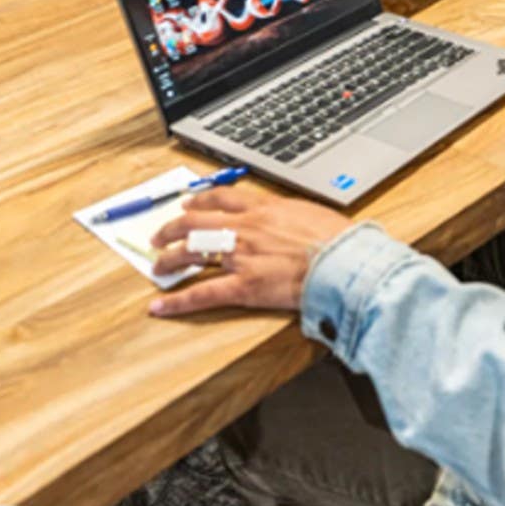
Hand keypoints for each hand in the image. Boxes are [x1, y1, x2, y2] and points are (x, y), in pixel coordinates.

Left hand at [146, 185, 350, 318]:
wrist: (346, 263)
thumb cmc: (339, 241)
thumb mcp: (314, 214)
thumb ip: (293, 215)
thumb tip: (292, 219)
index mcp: (265, 209)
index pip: (222, 199)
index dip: (200, 200)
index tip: (189, 203)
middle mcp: (246, 229)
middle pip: (196, 222)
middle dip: (173, 228)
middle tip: (160, 236)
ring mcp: (241, 257)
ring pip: (192, 253)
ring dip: (170, 259)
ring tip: (157, 266)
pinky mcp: (243, 287)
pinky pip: (203, 294)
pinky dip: (178, 301)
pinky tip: (161, 306)